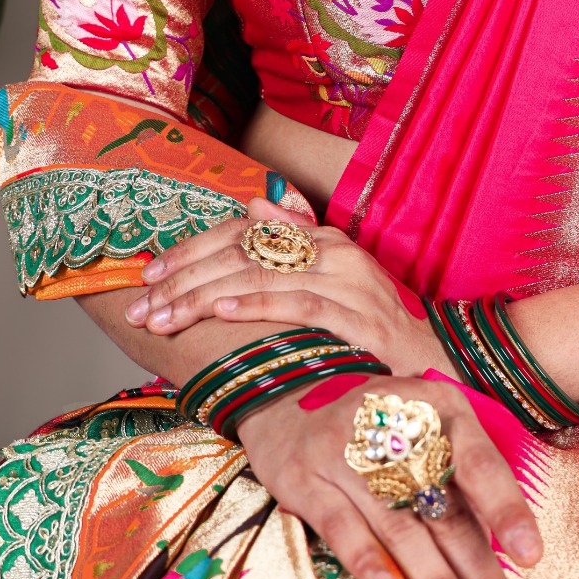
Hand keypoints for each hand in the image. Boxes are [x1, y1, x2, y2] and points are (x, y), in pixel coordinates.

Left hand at [124, 198, 445, 375]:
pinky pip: (298, 303)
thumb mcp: (334, 287)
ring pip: (260, 276)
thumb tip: (250, 206)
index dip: (191, 251)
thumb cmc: (376, 337)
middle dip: (184, 280)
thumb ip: (293, 248)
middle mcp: (336, 252)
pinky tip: (219, 313)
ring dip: (202, 298)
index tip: (150, 274)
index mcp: (325, 241)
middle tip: (142, 306)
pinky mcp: (361, 317)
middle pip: (243, 253)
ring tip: (163, 316)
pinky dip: (255, 305)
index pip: (243, 233)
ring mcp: (351, 283)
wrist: (436, 372)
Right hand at [238, 376, 541, 578]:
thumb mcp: (426, 429)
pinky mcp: (306, 480)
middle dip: (481, 576)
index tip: (531, 558)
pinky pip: (342, 527)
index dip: (507, 510)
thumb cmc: (379, 428)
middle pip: (446, 512)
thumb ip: (462, 482)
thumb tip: (506, 558)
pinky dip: (368, 561)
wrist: (285, 396)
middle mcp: (397, 429)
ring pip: (400, 527)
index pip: (481, 465)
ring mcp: (348, 455)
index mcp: (440, 410)